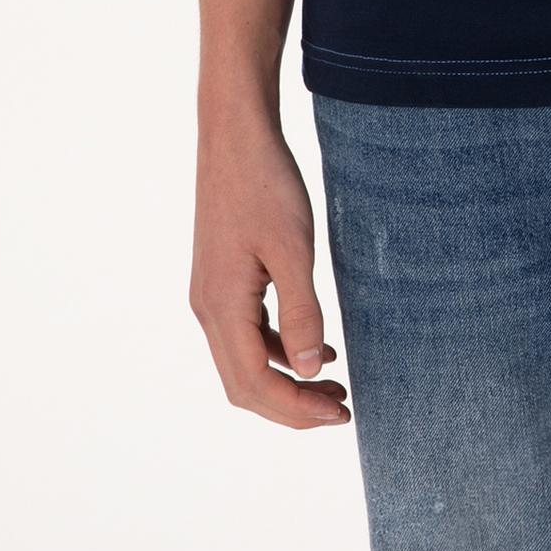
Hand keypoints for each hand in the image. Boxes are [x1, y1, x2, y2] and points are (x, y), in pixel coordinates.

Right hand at [191, 107, 350, 429]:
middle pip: (245, 385)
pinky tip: (315, 346)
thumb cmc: (265, 184)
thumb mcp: (293, 248)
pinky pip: (247, 333)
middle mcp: (208, 309)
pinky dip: (278, 351)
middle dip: (292, 406)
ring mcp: (211, 294)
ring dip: (287, 380)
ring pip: (244, 361)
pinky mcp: (222, 278)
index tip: (341, 414)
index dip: (297, 409)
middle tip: (341, 410)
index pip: (256, 385)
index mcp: (222, 307)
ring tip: (334, 386)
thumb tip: (310, 369)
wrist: (235, 135)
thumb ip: (301, 312)